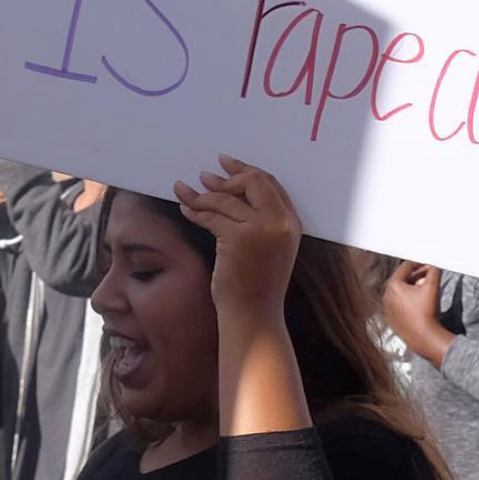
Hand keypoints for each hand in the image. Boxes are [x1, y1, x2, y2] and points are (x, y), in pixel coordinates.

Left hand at [175, 155, 300, 320]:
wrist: (255, 316)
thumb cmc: (259, 286)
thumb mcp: (272, 248)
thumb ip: (264, 222)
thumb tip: (234, 194)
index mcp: (292, 222)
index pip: (271, 183)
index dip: (247, 170)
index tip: (228, 164)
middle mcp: (280, 222)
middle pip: (253, 181)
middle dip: (227, 175)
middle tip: (205, 174)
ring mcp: (261, 229)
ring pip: (227, 199)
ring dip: (202, 194)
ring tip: (186, 191)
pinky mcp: (238, 238)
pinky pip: (212, 215)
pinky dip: (195, 210)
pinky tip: (185, 209)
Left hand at [384, 261, 453, 366]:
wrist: (424, 338)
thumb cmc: (426, 311)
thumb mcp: (432, 287)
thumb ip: (434, 271)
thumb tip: (435, 264)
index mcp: (393, 285)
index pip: (406, 267)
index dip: (419, 264)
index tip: (428, 265)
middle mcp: (386, 296)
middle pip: (402, 279)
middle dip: (416, 276)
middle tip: (429, 276)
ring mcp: (388, 309)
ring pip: (400, 292)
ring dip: (413, 288)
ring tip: (426, 289)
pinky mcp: (391, 320)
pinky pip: (399, 304)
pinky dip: (408, 301)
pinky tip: (419, 303)